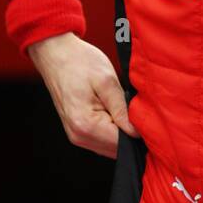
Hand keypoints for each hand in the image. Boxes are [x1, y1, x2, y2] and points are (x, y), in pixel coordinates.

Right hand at [27, 32, 138, 157]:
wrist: (55, 53)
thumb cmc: (79, 62)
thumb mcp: (107, 81)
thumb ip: (122, 110)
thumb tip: (137, 133)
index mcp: (85, 125)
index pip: (122, 144)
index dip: (139, 134)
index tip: (147, 119)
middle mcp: (78, 136)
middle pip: (116, 150)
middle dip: (130, 135)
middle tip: (138, 111)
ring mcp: (76, 135)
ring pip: (109, 147)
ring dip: (121, 133)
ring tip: (122, 107)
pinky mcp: (76, 130)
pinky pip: (101, 140)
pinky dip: (112, 131)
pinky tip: (114, 111)